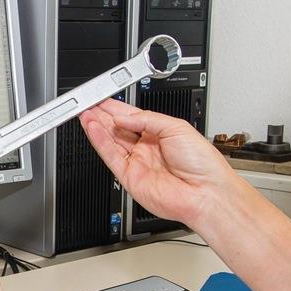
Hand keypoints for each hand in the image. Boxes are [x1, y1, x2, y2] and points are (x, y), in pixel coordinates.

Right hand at [79, 99, 238, 228]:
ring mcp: (137, 163)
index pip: (131, 117)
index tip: (102, 98)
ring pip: (110, 142)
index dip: (115, 107)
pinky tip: (93, 129)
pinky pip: (110, 157)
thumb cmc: (202, 163)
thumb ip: (147, 119)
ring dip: (96, 127)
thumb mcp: (176, 127)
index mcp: (160, 133)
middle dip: (101, 115)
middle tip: (87, 103)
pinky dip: (100, 142)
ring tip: (85, 114)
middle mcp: (146, 148)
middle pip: (117, 128)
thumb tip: (122, 117)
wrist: (205, 192)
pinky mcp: (129, 177)